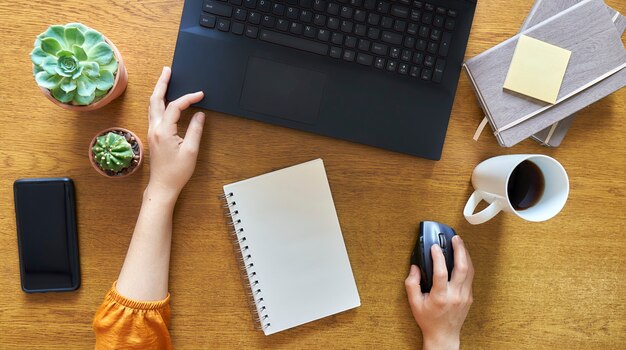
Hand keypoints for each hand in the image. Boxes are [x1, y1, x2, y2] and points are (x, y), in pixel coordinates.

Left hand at [146, 66, 205, 200]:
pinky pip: (154, 114)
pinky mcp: (153, 136)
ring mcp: (152, 132)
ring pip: (152, 106)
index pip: (175, 107)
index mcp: (163, 131)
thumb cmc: (176, 172)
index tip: (200, 95)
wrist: (162, 186)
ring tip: (165, 80)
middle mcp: (154, 129)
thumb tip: (199, 115)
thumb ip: (195, 130)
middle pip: (156, 100)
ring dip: (158, 91)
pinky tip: (164, 100)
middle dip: (162, 84)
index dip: (188, 98)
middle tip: (167, 70)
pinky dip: (159, 103)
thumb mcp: (191, 151)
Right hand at [405, 235, 473, 349]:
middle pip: (462, 268)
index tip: (434, 247)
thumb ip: (412, 284)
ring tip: (460, 244)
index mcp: (440, 297)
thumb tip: (415, 267)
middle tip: (455, 238)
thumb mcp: (414, 303)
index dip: (437, 257)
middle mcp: (455, 295)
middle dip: (459, 250)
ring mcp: (465, 296)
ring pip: (470, 271)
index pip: (441, 272)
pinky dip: (467, 264)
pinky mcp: (469, 297)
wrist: (443, 336)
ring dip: (465, 255)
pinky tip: (462, 257)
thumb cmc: (428, 320)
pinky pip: (470, 277)